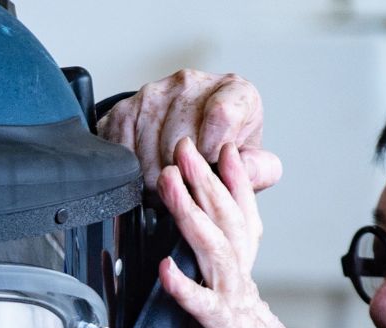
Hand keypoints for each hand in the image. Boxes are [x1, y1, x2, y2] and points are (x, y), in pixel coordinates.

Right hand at [96, 69, 282, 191]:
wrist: (190, 134)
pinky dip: (135, 173)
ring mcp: (156, 92)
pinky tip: (150, 172)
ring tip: (172, 183)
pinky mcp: (126, 107)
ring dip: (158, 179)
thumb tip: (242, 167)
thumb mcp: (252, 161)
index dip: (213, 151)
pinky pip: (126, 151)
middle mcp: (193, 83)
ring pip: (151, 151)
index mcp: (234, 91)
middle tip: (189, 186)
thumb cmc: (224, 148)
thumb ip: (259, 168)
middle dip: (183, 175)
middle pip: (181, 141)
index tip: (210, 165)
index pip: (222, 115)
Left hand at [156, 137, 333, 327]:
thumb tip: (179, 285)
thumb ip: (205, 304)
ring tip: (170, 182)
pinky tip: (164, 268)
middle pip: (225, 224)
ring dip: (190, 214)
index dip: (231, 185)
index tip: (221, 151)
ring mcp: (238, 310)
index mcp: (241, 286)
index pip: (239, 224)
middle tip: (185, 145)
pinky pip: (206, 310)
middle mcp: (241, 289)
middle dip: (203, 181)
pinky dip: (184, 288)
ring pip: (214, 251)